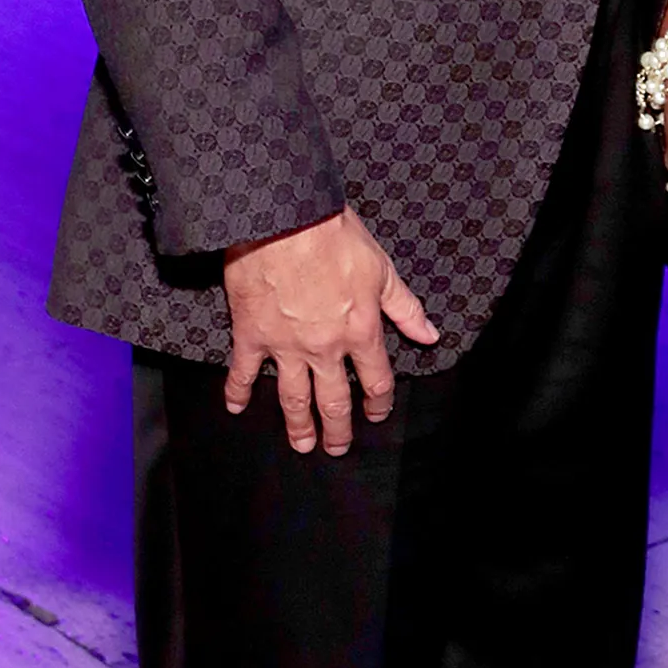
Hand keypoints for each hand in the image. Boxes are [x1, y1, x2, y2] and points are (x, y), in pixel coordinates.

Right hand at [223, 206, 439, 453]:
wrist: (285, 218)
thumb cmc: (335, 236)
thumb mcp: (382, 268)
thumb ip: (405, 308)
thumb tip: (431, 335)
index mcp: (360, 330)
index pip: (375, 380)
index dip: (378, 402)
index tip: (377, 414)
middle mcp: (324, 347)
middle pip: (334, 401)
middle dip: (338, 429)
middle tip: (337, 448)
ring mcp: (286, 346)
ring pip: (293, 399)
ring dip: (298, 426)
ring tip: (302, 445)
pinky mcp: (251, 335)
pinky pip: (243, 373)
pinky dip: (238, 393)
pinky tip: (237, 409)